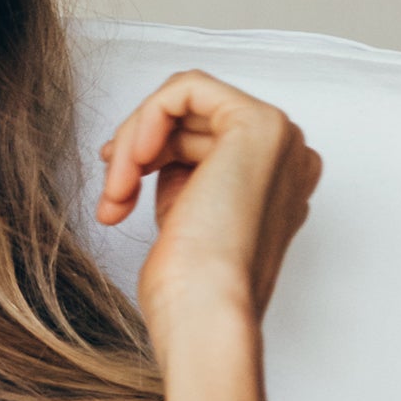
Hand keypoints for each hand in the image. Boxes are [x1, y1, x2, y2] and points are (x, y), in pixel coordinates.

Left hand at [97, 71, 320, 356]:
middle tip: (112, 194)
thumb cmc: (192, 287)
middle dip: (136, 151)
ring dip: (133, 145)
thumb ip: (185, 176)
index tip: (118, 183)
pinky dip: (145, 116)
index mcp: (278, 181)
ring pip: (183, 103)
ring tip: (116, 195)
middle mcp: (288, 156)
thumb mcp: (186, 216)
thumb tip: (152, 149)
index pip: (205, 140)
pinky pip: (186, 88)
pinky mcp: (258, 122)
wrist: (206, 312)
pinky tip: (131, 160)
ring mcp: (279, 137)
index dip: (152, 153)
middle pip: (192, 120)